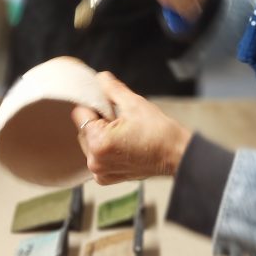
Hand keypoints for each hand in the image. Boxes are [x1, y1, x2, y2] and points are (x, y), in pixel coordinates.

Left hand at [72, 72, 191, 184]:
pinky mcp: (106, 177)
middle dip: (97, 121)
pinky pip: (97, 156)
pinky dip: (105, 148)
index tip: (109, 105)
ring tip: (124, 132)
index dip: (94, 104)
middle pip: (83, 130)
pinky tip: (123, 144)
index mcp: (98, 143)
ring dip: (101, 134)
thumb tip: (100, 78)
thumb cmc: (159, 132)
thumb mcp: (134, 103)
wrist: (176, 154)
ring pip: (89, 143)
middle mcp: (95, 161)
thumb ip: (112, 89)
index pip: (80, 113)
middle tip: (120, 119)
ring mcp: (100, 172)